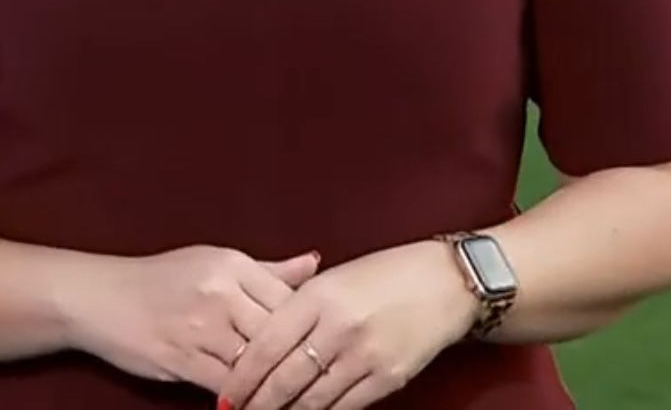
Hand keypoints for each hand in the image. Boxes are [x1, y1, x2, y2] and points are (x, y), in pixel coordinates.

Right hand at [66, 246, 321, 393]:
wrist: (101, 297)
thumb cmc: (163, 279)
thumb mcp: (215, 262)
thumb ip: (268, 270)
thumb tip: (315, 264)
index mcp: (233, 264)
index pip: (290, 300)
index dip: (310, 328)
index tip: (324, 347)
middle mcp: (221, 292)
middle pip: (278, 333)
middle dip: (297, 359)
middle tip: (320, 380)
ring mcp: (201, 327)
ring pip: (256, 364)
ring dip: (275, 385)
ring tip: (295, 398)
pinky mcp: (183, 359)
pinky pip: (228, 386)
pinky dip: (245, 399)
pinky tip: (255, 403)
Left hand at [218, 241, 476, 409]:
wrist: (445, 282)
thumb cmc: (385, 275)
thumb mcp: (334, 278)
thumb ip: (299, 306)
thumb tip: (260, 343)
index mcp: (319, 295)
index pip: (267, 344)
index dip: (242, 376)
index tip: (225, 394)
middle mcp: (339, 326)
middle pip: (285, 377)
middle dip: (257, 403)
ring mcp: (365, 355)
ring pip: (312, 399)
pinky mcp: (388, 377)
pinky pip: (344, 407)